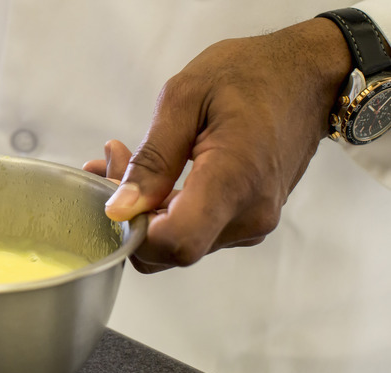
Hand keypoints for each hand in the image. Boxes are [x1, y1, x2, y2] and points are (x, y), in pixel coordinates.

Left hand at [84, 18, 351, 273]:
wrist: (308, 78)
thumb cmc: (250, 75)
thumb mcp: (185, 98)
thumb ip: (152, 160)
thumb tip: (119, 209)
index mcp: (234, 180)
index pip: (176, 243)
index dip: (133, 229)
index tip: (112, 188)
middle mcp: (249, 215)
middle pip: (171, 249)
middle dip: (130, 214)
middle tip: (112, 161)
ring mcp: (253, 224)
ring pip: (180, 243)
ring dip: (144, 210)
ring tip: (125, 159)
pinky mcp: (250, 222)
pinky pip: (197, 230)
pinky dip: (166, 210)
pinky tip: (153, 176)